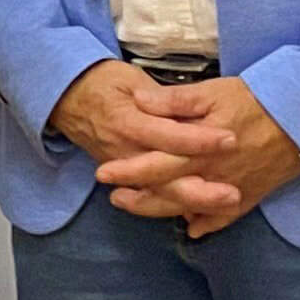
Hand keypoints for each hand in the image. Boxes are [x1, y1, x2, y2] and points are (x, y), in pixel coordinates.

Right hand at [50, 57, 236, 215]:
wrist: (67, 98)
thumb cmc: (101, 83)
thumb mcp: (129, 79)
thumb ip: (159, 97)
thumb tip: (186, 108)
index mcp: (128, 122)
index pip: (168, 136)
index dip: (199, 139)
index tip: (230, 139)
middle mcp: (126, 152)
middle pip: (165, 178)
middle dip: (200, 190)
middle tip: (233, 194)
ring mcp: (125, 169)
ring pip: (160, 195)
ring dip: (193, 204)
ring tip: (224, 207)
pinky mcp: (126, 177)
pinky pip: (152, 198)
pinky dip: (176, 209)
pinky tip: (200, 220)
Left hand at [95, 76, 299, 237]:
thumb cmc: (256, 101)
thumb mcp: (213, 91)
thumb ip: (174, 100)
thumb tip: (139, 103)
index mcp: (197, 150)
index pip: (154, 165)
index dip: (127, 171)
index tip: (103, 173)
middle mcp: (210, 176)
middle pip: (167, 193)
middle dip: (138, 199)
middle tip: (114, 199)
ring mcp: (230, 190)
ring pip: (190, 208)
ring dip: (163, 211)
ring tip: (142, 209)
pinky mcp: (250, 196)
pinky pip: (223, 217)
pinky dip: (206, 224)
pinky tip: (192, 227)